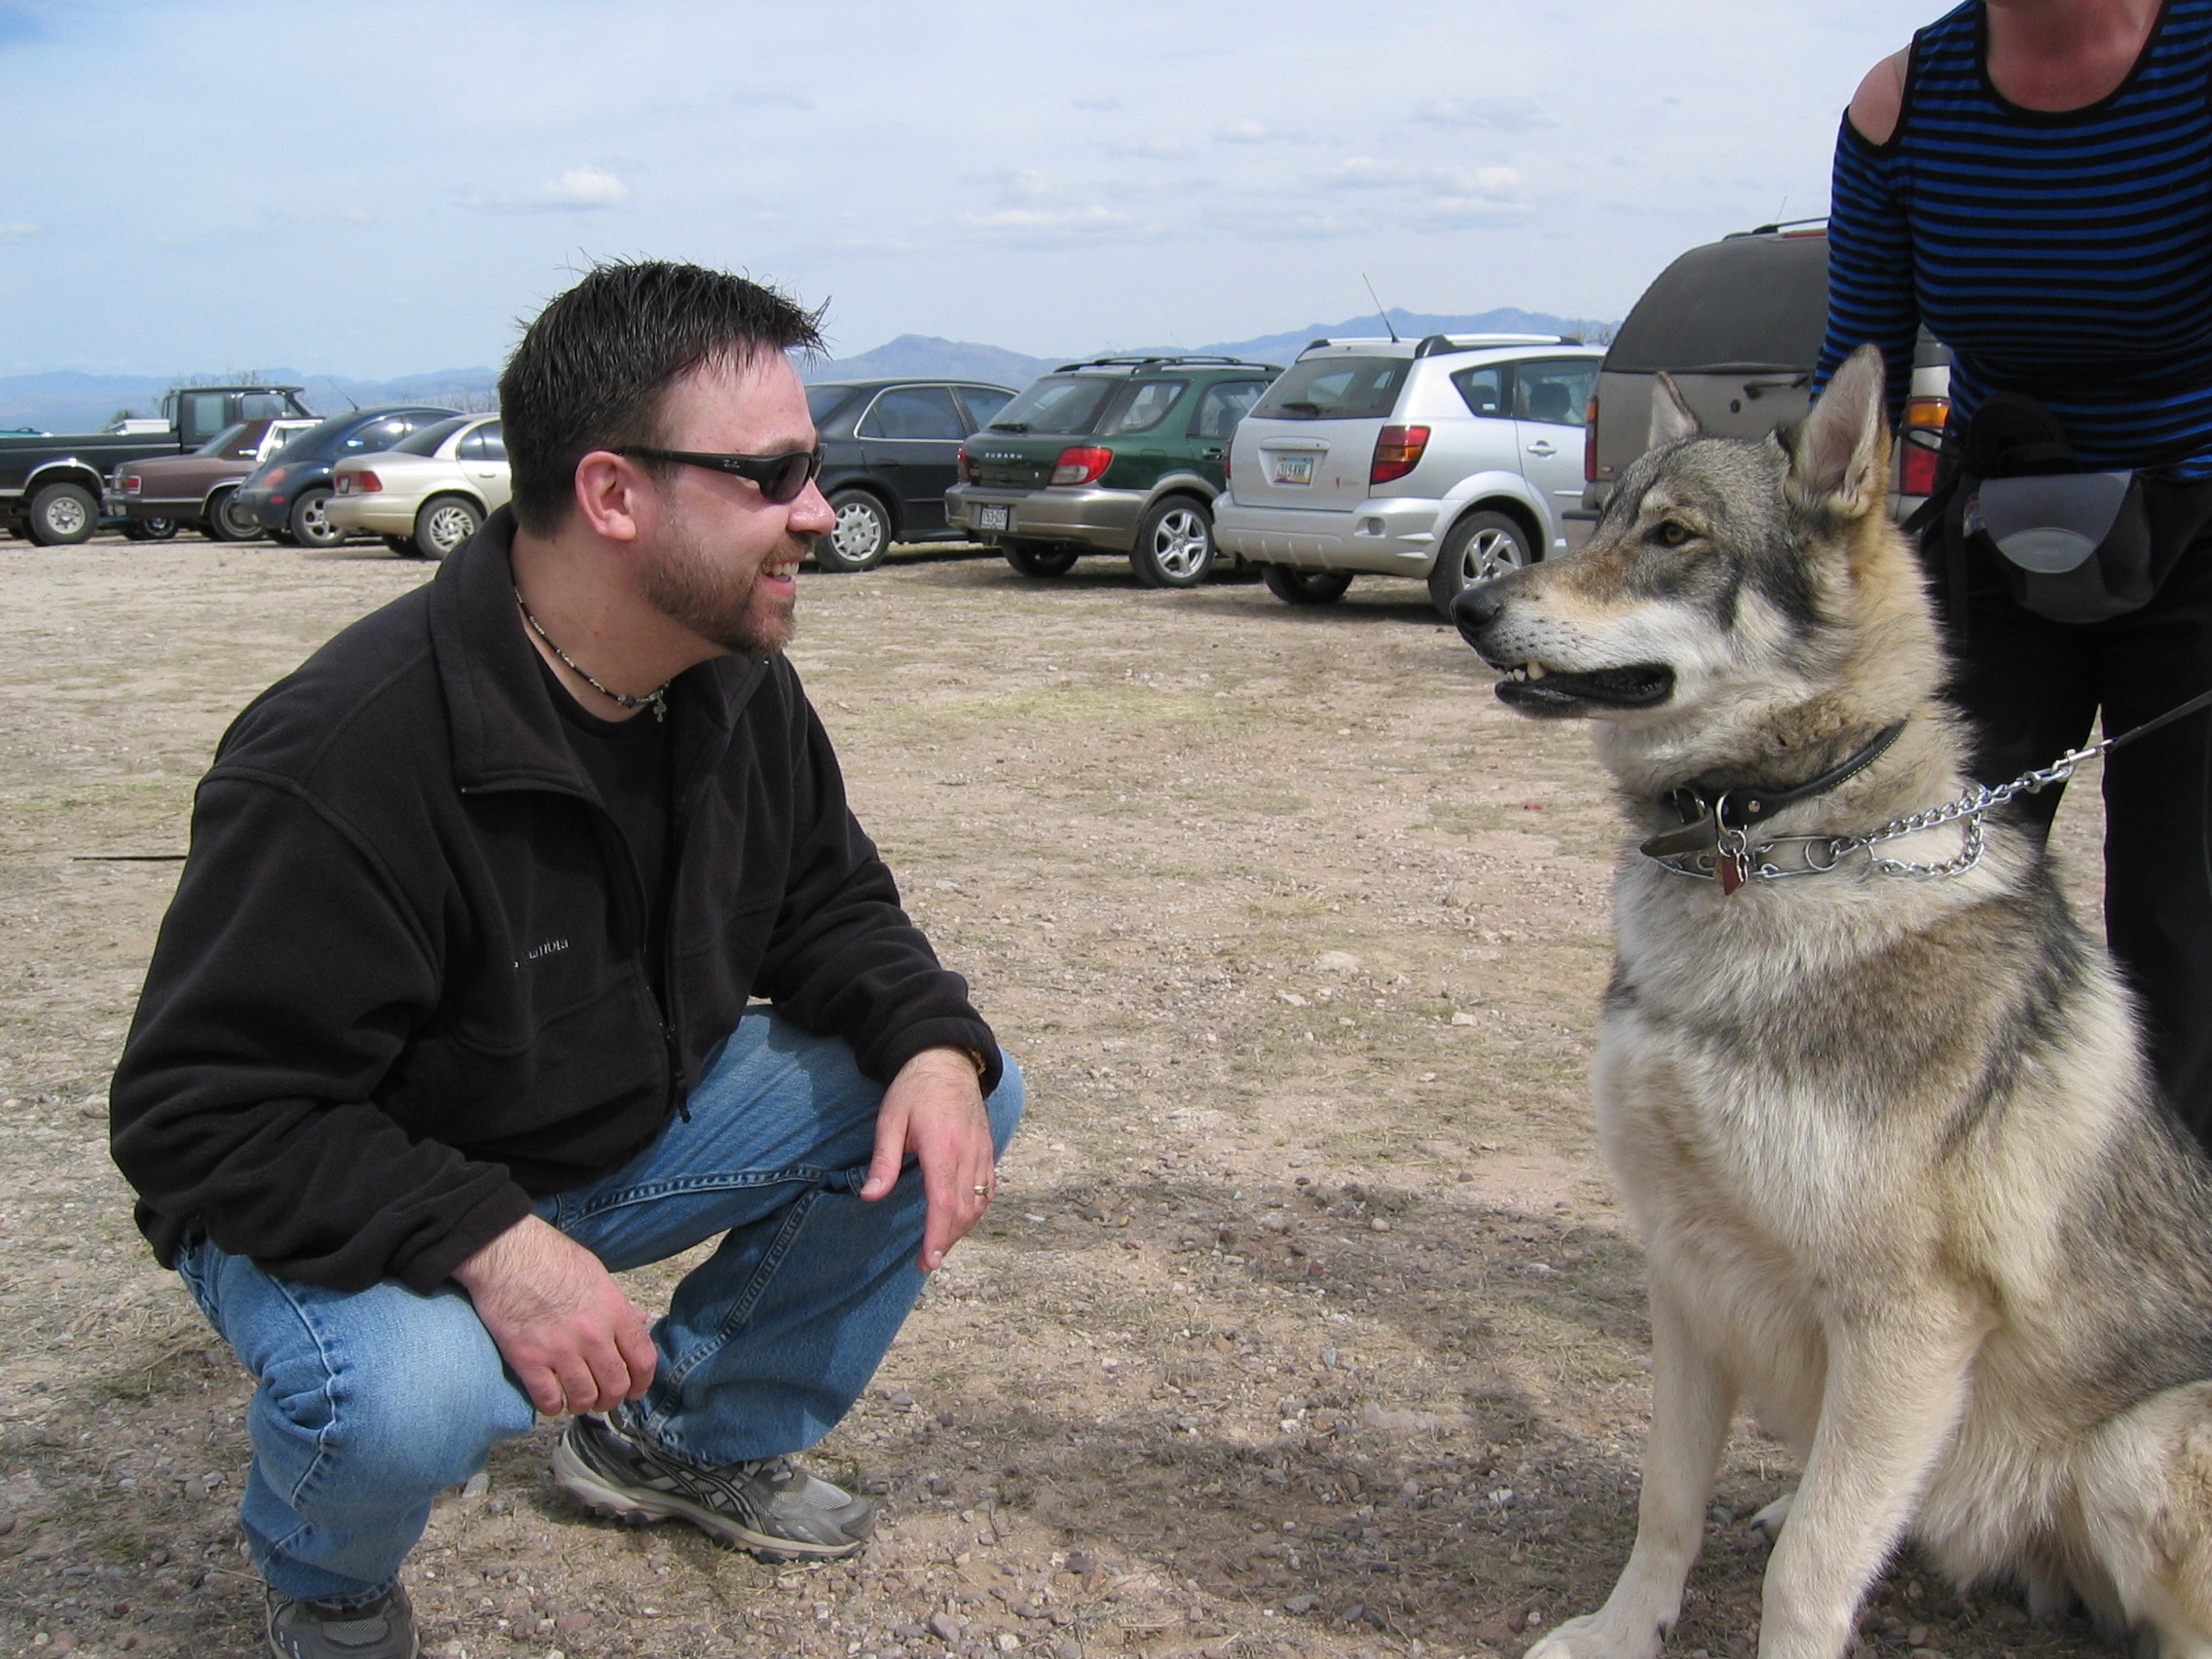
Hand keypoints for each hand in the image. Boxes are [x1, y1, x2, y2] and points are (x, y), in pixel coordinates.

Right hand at [453, 1214, 656, 1415]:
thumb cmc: (551, 1257)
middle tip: (603, 1399)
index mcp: (614, 1312)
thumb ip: (617, 1305)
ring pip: (584, 1398)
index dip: (642, 1381)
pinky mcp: (528, 1360)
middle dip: (612, 1399)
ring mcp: (560, 1350)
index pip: (643, 1358)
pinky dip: (552, 1406)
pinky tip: (551, 1399)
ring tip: (577, 1400)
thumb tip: (638, 1323)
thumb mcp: (597, 1274)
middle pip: (615, 1385)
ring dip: (582, 1404)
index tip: (636, 1390)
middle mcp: (593, 1336)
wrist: (507, 1254)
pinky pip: (548, 1400)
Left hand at [860, 1046, 993, 1271]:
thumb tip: (869, 1196)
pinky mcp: (988, 1150)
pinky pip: (987, 1190)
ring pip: (978, 1204)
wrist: (947, 1059)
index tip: (927, 1261)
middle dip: (946, 1241)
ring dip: (961, 1229)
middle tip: (925, 1262)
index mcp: (943, 1147)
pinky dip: (975, 1210)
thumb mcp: (890, 1120)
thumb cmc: (914, 1090)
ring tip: (939, 1245)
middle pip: (963, 1211)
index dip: (937, 1237)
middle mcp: (968, 1154)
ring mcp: (982, 1152)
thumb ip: (884, 1160)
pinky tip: (960, 1219)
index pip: (943, 1203)